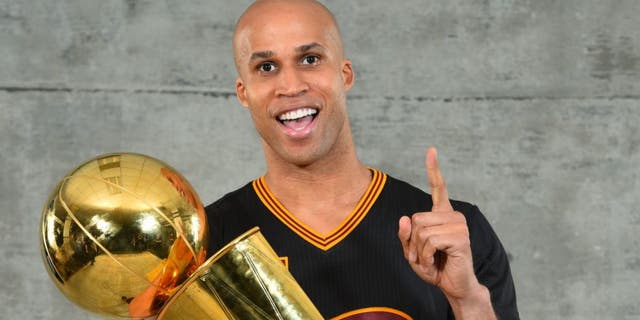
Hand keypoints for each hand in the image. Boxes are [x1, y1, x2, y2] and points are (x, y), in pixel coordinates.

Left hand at [398, 148, 493, 316]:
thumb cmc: (435, 267)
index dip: (434, 169)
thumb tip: (404, 218)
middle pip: (415, 219)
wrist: (454, 286)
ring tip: (430, 259)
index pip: (438, 188)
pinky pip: (429, 242)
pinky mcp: (460, 238)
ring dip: (419, 251)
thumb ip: (405, 236)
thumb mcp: (412, 252)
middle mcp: (453, 216)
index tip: (431, 150)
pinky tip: (436, 262)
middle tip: (423, 255)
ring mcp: (459, 225)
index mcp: (442, 215)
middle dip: (412, 242)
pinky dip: (426, 256)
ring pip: (421, 231)